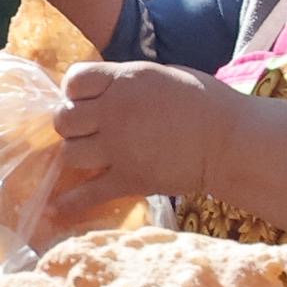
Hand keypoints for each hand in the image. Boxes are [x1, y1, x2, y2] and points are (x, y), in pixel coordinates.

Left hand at [54, 60, 229, 211]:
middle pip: (64, 120)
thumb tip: (105, 90)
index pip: (74, 80)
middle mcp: (114, 112)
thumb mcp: (162, 76)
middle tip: (86, 131)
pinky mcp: (129, 179)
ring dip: (75, 156)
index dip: (74, 90)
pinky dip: (70, 204)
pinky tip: (56, 209)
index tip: (84, 98)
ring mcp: (119, 148)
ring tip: (87, 157)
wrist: (230, 141)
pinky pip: (88, 194)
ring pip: (69, 154)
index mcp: (124, 81)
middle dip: (70, 125)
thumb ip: (128, 84)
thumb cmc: (205, 102)